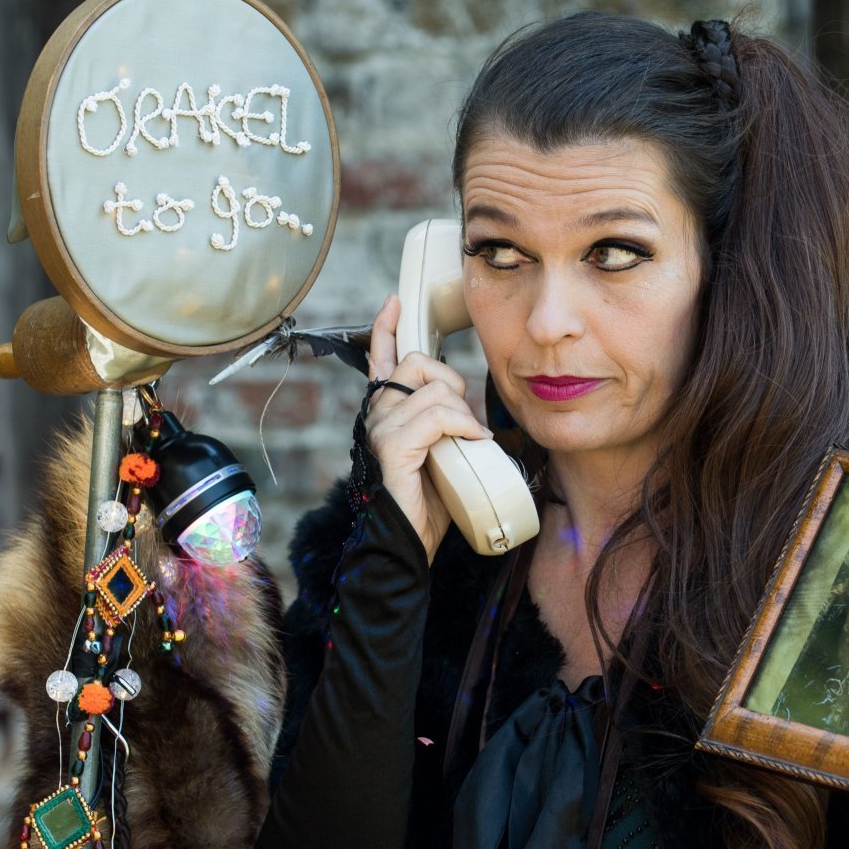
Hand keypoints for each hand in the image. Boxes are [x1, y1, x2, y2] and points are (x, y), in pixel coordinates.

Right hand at [364, 295, 492, 560]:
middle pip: (419, 364)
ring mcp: (381, 429)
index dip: (386, 329)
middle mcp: (376, 414)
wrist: (405, 545)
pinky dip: (462, 426)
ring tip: (470, 442)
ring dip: (464, 415)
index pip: (382, 359)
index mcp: (385, 413)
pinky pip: (437, 416)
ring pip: (435, 390)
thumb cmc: (426, 505)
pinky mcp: (392, 447)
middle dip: (452, 383)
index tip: (393, 303)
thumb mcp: (441, 453)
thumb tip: (471, 414)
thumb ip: (444, 427)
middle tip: (466, 422)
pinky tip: (472, 443)